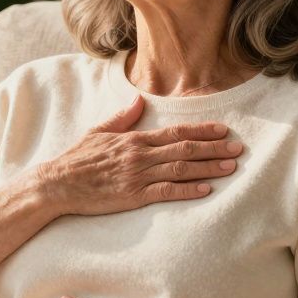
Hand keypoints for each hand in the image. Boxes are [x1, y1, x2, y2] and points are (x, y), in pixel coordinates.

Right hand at [35, 94, 245, 217]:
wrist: (59, 183)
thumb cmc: (77, 159)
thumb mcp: (99, 131)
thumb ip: (123, 118)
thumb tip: (140, 101)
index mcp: (135, 139)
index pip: (175, 132)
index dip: (202, 130)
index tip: (223, 129)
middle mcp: (140, 155)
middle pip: (185, 149)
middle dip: (214, 148)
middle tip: (238, 148)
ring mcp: (138, 175)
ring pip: (181, 169)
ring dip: (208, 167)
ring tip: (231, 166)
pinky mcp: (133, 196)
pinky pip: (166, 192)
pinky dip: (187, 190)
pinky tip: (206, 189)